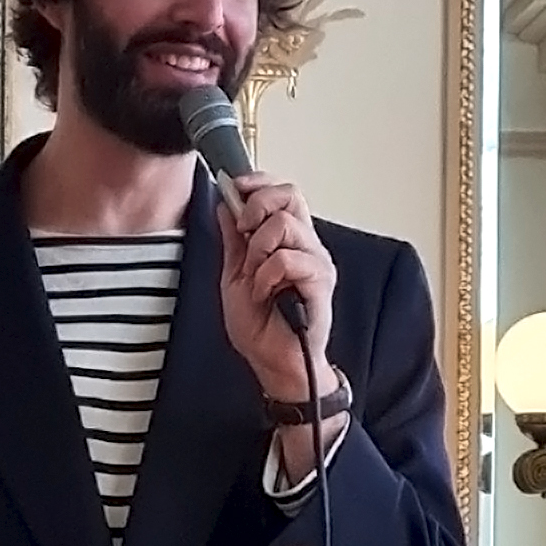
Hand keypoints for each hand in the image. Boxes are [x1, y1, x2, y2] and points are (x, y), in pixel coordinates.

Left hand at [215, 172, 336, 400]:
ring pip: (284, 225)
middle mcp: (307, 246)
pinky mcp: (320, 282)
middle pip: (290, 195)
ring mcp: (316, 262)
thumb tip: (224, 203)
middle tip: (245, 238)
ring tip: (256, 279)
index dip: (259, 183)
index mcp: (288, 241)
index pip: (283, 192)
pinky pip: (287, 259)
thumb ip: (233, 239)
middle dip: (256, 209)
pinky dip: (266, 275)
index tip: (235, 187)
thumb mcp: (234, 275)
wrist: (274, 363)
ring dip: (257, 251)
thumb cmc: (261, 326)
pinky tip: (265, 293)